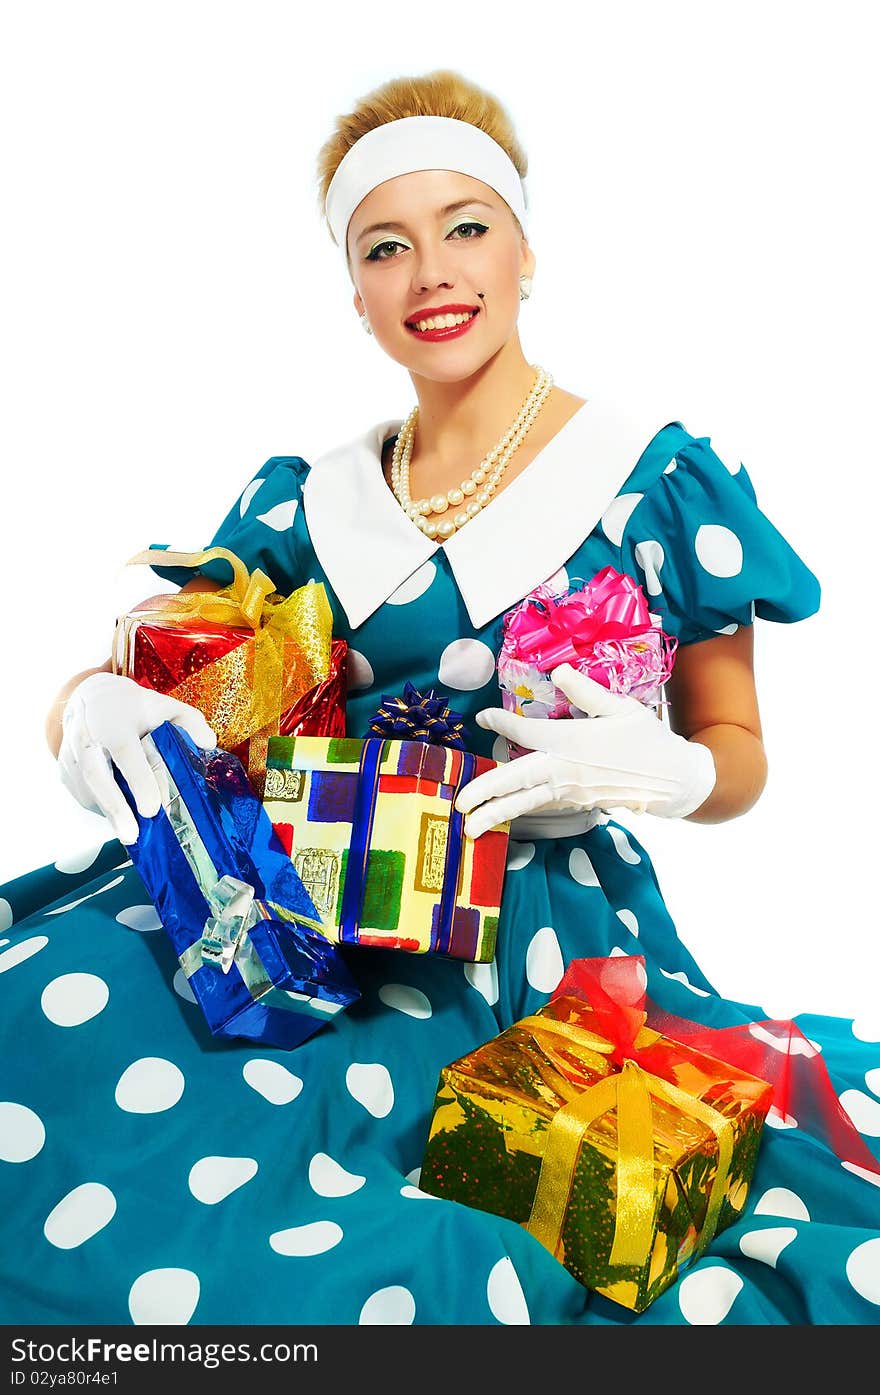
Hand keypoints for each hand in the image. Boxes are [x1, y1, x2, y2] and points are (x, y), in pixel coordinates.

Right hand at [57, 672, 216, 843]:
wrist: (91, 698)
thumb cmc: (135, 709)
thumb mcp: (165, 706)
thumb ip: (190, 722)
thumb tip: (207, 744)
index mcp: (115, 720)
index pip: (125, 752)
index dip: (138, 781)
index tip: (152, 809)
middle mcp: (88, 737)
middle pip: (96, 776)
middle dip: (115, 808)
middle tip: (132, 835)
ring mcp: (71, 755)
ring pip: (88, 791)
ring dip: (109, 814)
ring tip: (130, 834)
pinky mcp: (65, 770)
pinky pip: (83, 795)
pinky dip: (102, 809)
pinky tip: (120, 817)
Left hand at [455, 663, 715, 838]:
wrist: (673, 779)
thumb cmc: (647, 739)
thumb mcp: (621, 707)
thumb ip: (586, 692)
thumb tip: (559, 672)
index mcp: (573, 741)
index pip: (528, 732)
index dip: (503, 723)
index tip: (483, 717)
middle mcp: (566, 769)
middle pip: (517, 780)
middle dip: (486, 791)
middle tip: (460, 802)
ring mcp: (570, 791)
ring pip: (526, 802)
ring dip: (496, 814)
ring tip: (470, 827)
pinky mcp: (576, 803)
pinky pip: (540, 806)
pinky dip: (518, 812)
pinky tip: (501, 817)